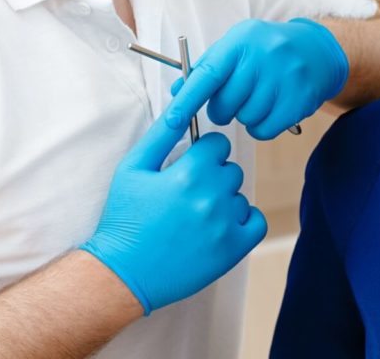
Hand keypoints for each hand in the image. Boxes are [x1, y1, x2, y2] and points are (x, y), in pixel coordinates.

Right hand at [79, 110, 266, 314]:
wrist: (122, 274)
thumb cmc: (125, 219)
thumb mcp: (132, 169)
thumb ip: (161, 135)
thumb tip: (183, 106)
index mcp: (188, 173)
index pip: (219, 144)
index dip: (204, 153)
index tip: (190, 167)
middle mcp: (211, 197)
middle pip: (231, 170)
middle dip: (214, 177)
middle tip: (188, 195)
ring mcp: (225, 225)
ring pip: (241, 196)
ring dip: (225, 202)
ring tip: (196, 217)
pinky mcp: (233, 250)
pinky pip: (257, 222)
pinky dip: (244, 222)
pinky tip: (221, 227)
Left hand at [172, 18, 348, 139]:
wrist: (317, 52)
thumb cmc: (266, 51)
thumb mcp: (237, 47)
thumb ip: (207, 68)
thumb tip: (178, 94)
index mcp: (242, 41)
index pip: (208, 74)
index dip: (187, 100)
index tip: (170, 122)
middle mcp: (264, 56)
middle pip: (225, 104)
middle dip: (222, 110)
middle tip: (234, 100)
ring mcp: (285, 78)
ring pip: (245, 119)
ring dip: (245, 116)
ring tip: (259, 98)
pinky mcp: (299, 100)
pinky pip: (264, 130)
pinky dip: (261, 127)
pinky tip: (270, 109)